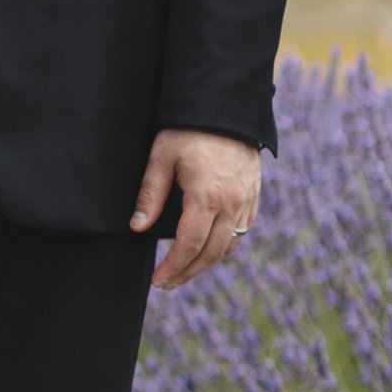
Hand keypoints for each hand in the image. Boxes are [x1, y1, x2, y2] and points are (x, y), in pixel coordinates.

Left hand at [131, 128, 262, 289]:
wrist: (227, 107)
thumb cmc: (190, 129)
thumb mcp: (162, 156)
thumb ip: (150, 194)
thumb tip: (137, 228)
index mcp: (207, 196)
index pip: (188, 245)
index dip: (173, 267)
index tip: (158, 279)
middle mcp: (232, 204)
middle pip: (210, 253)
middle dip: (187, 272)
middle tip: (167, 283)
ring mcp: (247, 200)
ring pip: (229, 246)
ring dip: (206, 263)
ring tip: (184, 272)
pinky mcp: (254, 195)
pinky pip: (243, 231)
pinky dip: (225, 247)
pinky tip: (209, 251)